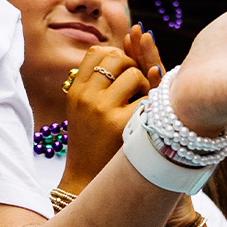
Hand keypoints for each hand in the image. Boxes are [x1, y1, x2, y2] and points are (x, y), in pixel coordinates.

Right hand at [61, 38, 152, 192]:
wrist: (86, 180)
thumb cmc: (92, 142)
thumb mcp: (85, 108)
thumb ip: (99, 81)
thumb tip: (126, 47)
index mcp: (75, 90)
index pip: (96, 52)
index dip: (115, 55)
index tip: (122, 71)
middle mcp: (85, 96)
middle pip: (116, 57)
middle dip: (132, 66)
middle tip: (135, 88)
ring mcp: (102, 109)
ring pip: (134, 74)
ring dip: (145, 85)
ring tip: (140, 103)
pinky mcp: (120, 124)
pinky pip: (147, 98)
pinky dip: (151, 105)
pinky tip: (146, 117)